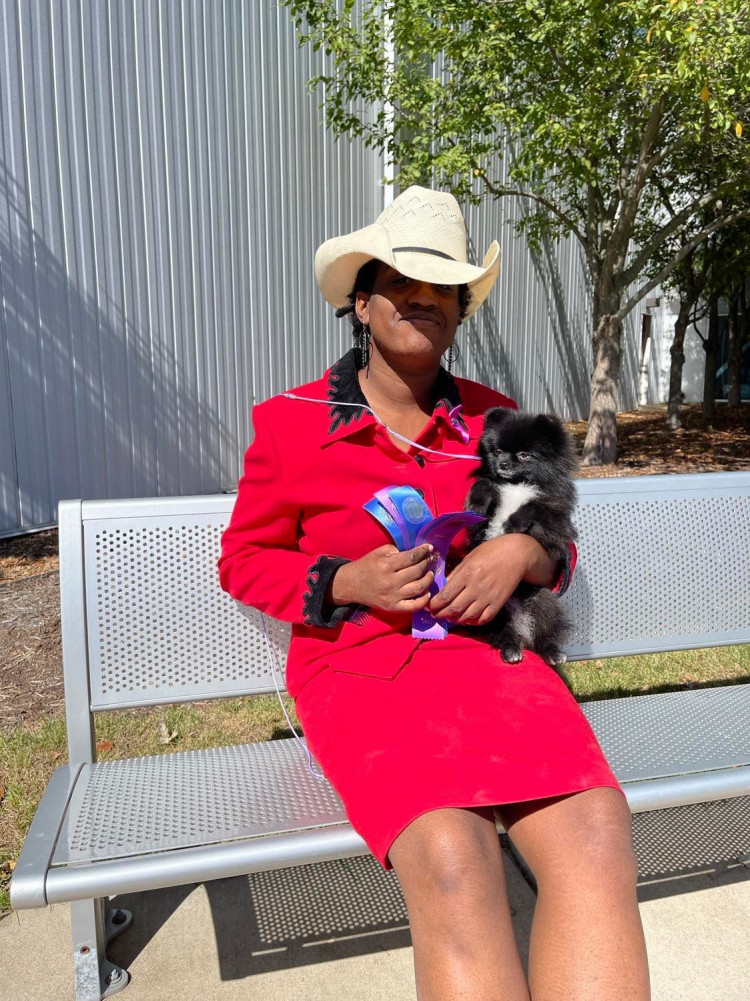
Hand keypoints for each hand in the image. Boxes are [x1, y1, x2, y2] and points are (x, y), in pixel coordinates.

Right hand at [328, 544, 434, 612]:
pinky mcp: (392, 607)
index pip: (412, 557)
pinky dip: (424, 600)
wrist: (350, 585)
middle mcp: (391, 582)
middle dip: (427, 563)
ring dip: (428, 579)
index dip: (423, 551)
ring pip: (419, 588)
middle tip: (430, 560)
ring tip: (430, 574)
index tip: (429, 548)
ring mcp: (392, 596)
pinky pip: (413, 606)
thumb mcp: (378, 553)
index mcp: (386, 566)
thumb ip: (396, 551)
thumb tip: (415, 553)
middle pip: (417, 571)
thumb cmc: (366, 566)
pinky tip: (427, 592)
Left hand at [428, 534, 555, 625]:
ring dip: (455, 620)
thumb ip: (456, 573)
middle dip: (441, 614)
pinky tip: (467, 619)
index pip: (445, 596)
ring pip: (467, 616)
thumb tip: (443, 587)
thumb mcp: (469, 557)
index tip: (429, 606)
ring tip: (449, 617)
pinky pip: (483, 619)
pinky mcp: (498, 603)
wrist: (517, 554)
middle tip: (435, 615)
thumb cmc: (491, 552)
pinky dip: (473, 622)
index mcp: (467, 574)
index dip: (434, 605)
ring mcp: (488, 597)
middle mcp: (476, 587)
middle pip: (454, 608)